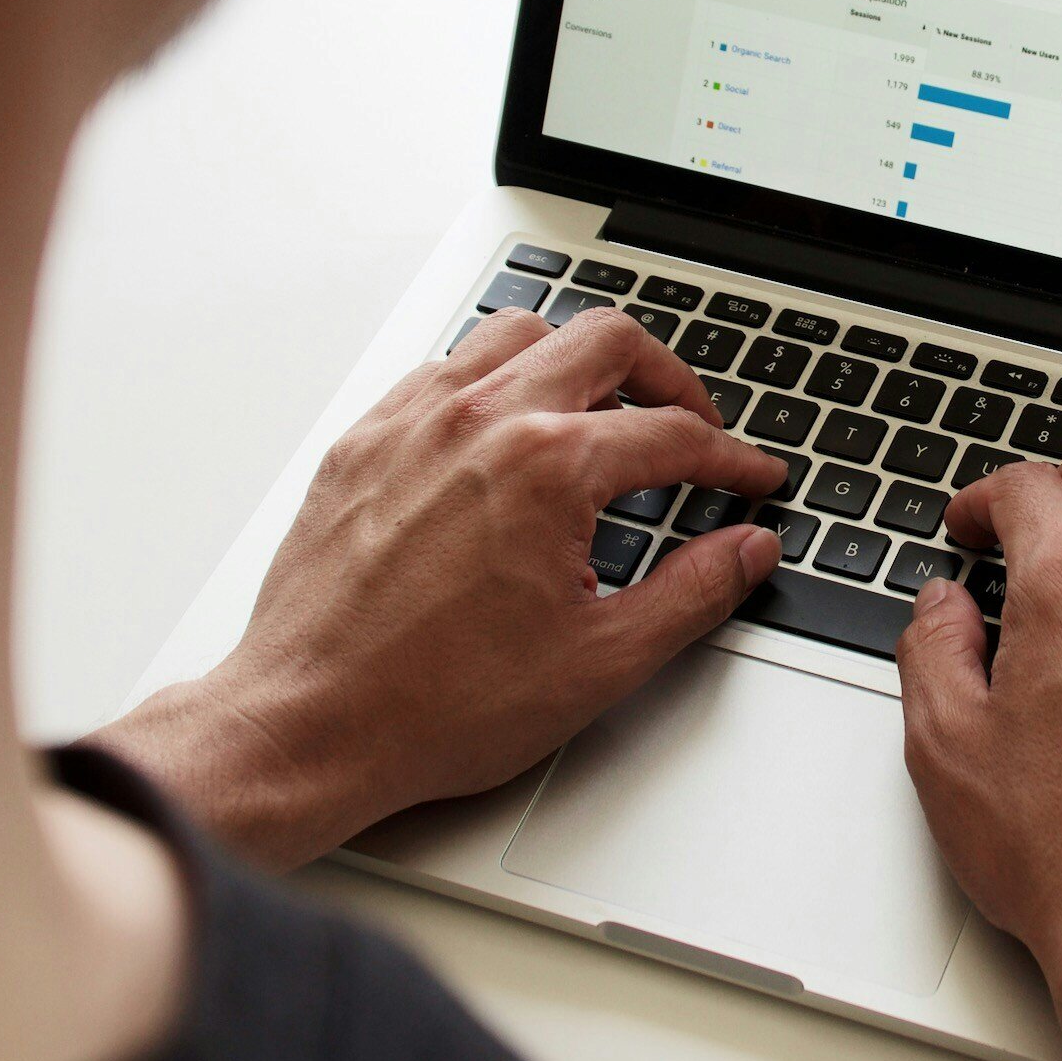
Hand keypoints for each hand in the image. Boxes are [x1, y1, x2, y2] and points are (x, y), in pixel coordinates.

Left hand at [91, 307, 785, 868]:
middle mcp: (481, 422)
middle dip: (668, 378)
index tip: (750, 478)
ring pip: (518, 334)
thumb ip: (692, 593)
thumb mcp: (599, 662)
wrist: (310, 726)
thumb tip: (746, 551)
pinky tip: (502, 430)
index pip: (672, 434)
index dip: (730, 458)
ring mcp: (414, 423)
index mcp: (549, 468)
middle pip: (605, 341)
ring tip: (601, 410)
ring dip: (574, 360)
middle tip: (692, 423)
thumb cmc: (434, 705)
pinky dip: (491, 382)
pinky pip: (441, 369)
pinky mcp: (363, 442)